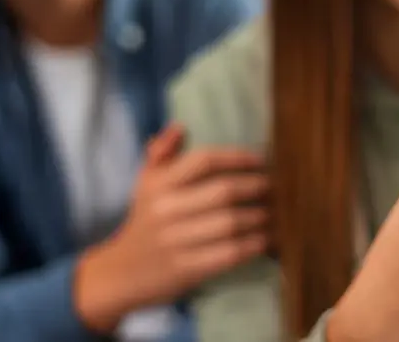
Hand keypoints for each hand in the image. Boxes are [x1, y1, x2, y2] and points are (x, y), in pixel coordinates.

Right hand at [74, 125, 269, 331]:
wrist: (123, 272)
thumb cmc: (146, 219)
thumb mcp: (146, 182)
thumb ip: (162, 152)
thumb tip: (180, 126)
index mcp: (159, 184)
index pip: (204, 160)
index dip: (237, 157)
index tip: (261, 160)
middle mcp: (166, 210)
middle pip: (224, 192)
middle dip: (256, 187)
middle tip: (275, 187)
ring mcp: (177, 241)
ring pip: (231, 223)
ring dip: (260, 216)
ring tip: (274, 211)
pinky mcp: (187, 268)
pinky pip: (229, 253)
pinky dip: (253, 244)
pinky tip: (265, 238)